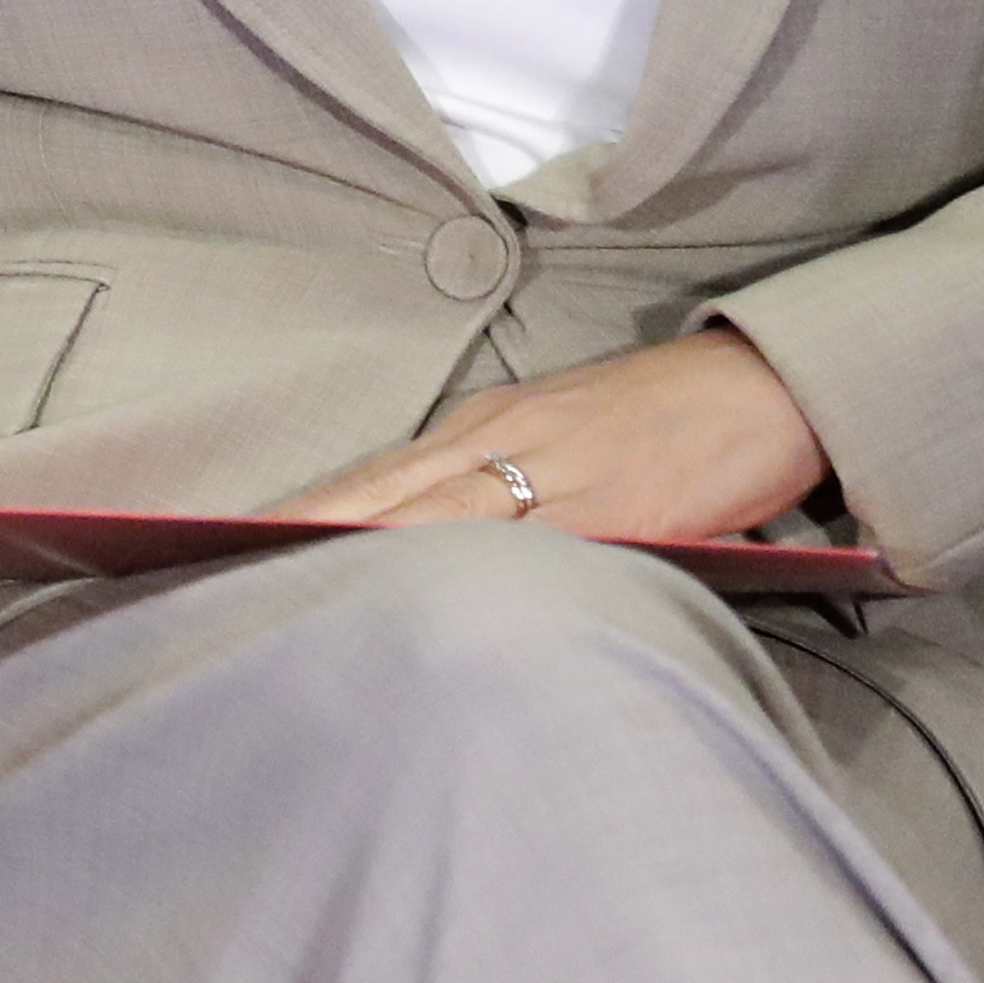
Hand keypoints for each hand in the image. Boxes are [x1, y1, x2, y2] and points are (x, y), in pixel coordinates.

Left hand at [277, 329, 842, 549]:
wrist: (766, 387)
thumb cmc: (661, 422)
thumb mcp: (560, 441)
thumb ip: (492, 489)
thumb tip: (412, 547)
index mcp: (486, 427)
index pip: (374, 475)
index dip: (302, 511)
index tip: (226, 542)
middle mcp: (503, 442)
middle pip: (383, 491)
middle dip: (302, 532)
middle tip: (218, 568)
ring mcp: (555, 472)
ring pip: (437, 515)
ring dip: (361, 548)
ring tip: (286, 583)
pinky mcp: (613, 506)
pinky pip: (528, 544)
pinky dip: (467, 567)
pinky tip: (421, 595)